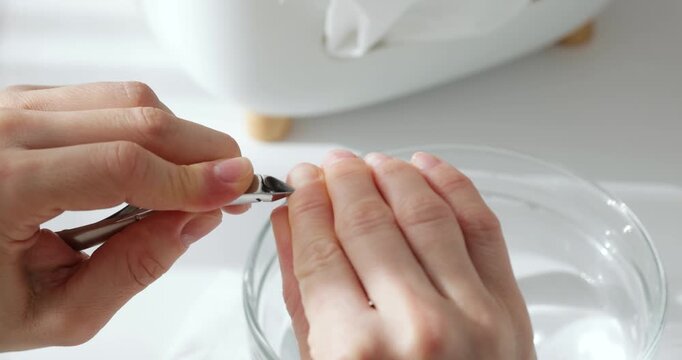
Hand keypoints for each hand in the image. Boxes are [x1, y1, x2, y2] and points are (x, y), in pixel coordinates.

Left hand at [0, 82, 253, 350]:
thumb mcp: (57, 311)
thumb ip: (134, 268)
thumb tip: (197, 220)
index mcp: (1, 185)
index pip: (122, 165)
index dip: (192, 177)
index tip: (238, 189)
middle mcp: (3, 130)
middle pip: (136, 118)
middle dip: (202, 150)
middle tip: (235, 184)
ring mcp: (13, 108)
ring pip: (128, 99)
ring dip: (180, 138)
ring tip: (199, 182)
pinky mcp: (28, 103)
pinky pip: (109, 100)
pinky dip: (150, 129)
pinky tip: (159, 167)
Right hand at [272, 150, 534, 358]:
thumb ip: (303, 298)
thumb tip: (290, 225)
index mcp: (354, 353)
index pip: (320, 248)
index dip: (306, 205)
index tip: (299, 183)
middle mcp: (413, 326)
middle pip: (366, 222)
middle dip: (341, 180)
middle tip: (328, 164)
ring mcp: (471, 314)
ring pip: (423, 211)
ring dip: (392, 174)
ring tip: (370, 161)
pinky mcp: (510, 308)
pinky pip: (481, 225)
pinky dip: (453, 185)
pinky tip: (426, 166)